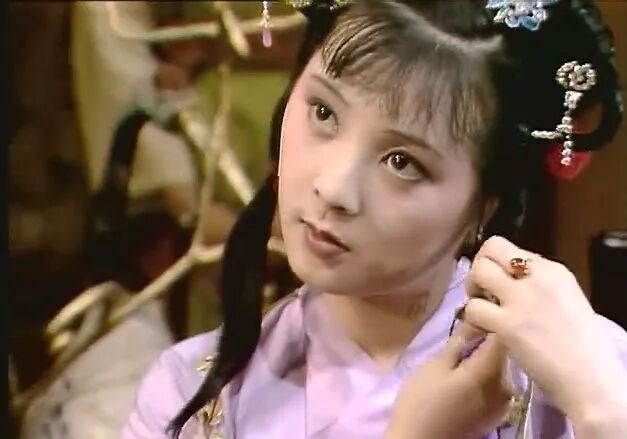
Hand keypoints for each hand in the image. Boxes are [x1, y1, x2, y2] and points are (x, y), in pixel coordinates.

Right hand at [386, 323, 512, 438]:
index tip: (476, 307)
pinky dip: (487, 374)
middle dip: (488, 335)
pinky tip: (468, 374)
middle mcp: (507, 386)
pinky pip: (498, 383)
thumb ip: (459, 342)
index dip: (492, 315)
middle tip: (466, 328)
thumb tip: (475, 317)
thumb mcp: (434, 366)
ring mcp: (505, 403)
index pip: (503, 332)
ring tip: (464, 352)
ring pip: (500, 366)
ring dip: (486, 356)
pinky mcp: (498, 413)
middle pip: (504, 349)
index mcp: (491, 370)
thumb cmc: (421, 402)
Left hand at [463, 236, 626, 426]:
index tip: (498, 286)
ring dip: (472, 291)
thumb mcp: (566, 300)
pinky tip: (483, 330)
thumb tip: (510, 282)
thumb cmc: (581, 348)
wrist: (590, 380)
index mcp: (554, 270)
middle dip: (479, 267)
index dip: (497, 265)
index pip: (510, 249)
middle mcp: (537, 277)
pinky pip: (473, 308)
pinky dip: (471, 319)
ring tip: (481, 310)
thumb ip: (539, 287)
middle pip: (491, 248)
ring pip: (478, 272)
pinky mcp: (508, 324)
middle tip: (482, 292)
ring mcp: (522, 299)